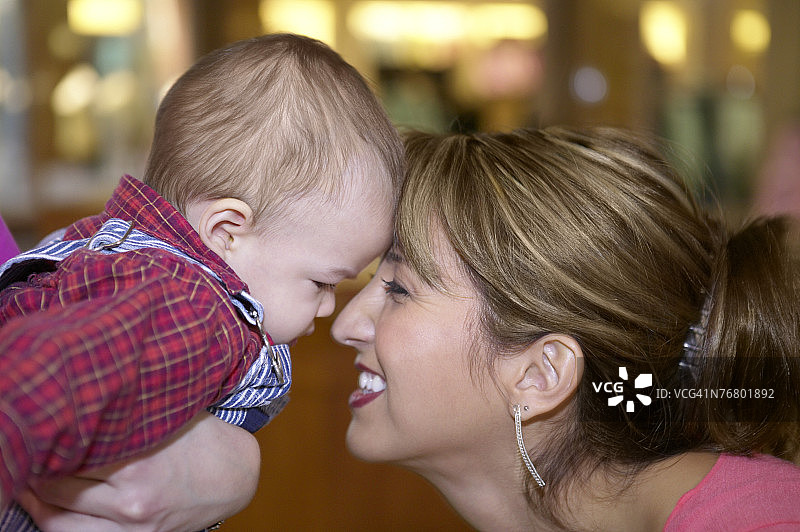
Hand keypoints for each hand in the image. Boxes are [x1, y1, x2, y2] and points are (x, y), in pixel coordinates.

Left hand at [17, 412, 259, 531]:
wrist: (236, 476)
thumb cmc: (201, 439)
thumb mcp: (169, 414)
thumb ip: (130, 410)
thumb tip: (86, 391)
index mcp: (137, 460)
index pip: (69, 452)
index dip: (46, 440)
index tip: (38, 427)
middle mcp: (130, 497)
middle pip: (56, 486)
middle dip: (36, 469)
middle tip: (30, 451)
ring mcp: (131, 524)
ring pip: (57, 519)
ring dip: (35, 500)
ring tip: (27, 482)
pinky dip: (54, 523)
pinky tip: (47, 506)